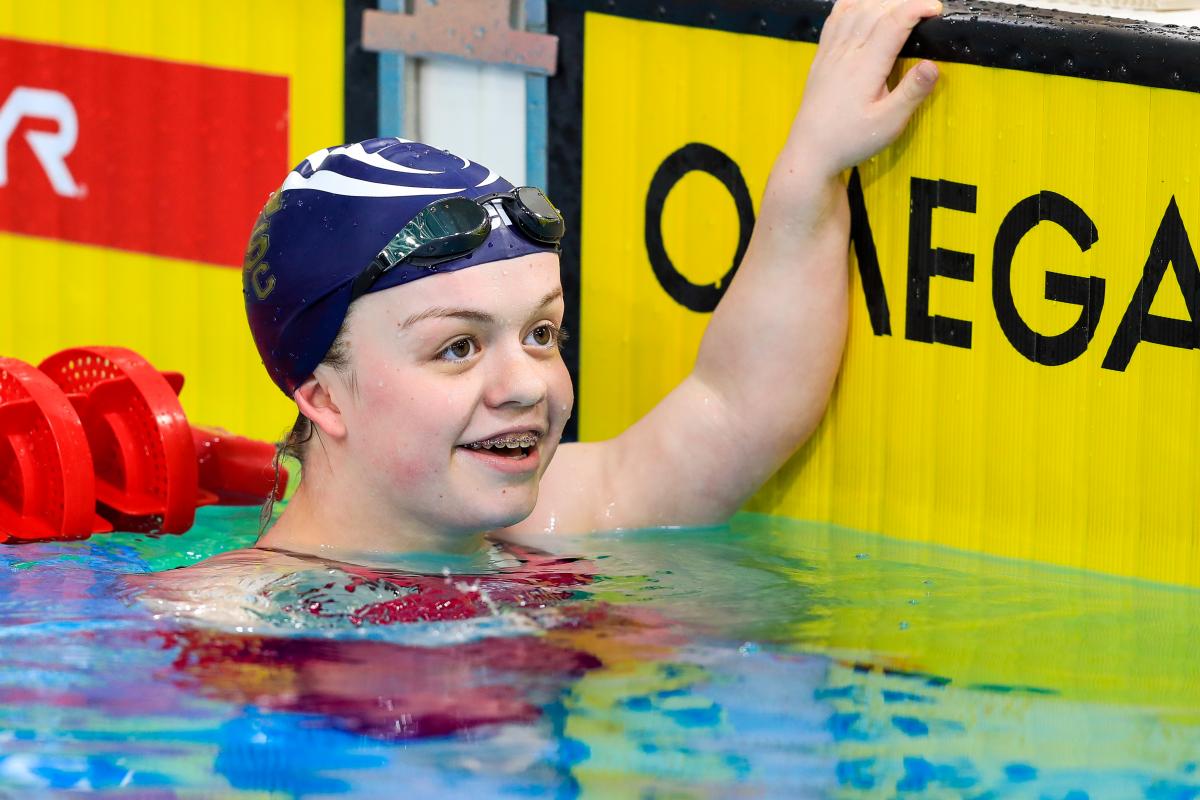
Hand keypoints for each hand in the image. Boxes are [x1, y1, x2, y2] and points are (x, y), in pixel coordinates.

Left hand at [786, 0, 941, 179]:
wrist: (811, 152)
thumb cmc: (849, 141)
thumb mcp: (888, 124)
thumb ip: (911, 93)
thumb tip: (932, 65)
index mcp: (865, 67)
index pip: (893, 22)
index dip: (917, 8)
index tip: (936, 8)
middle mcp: (845, 53)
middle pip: (875, 9)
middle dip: (903, 2)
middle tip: (924, 8)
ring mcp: (830, 53)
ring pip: (854, 9)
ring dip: (879, 1)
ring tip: (900, 6)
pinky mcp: (821, 58)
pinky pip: (835, 18)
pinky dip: (852, 4)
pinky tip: (864, 5)